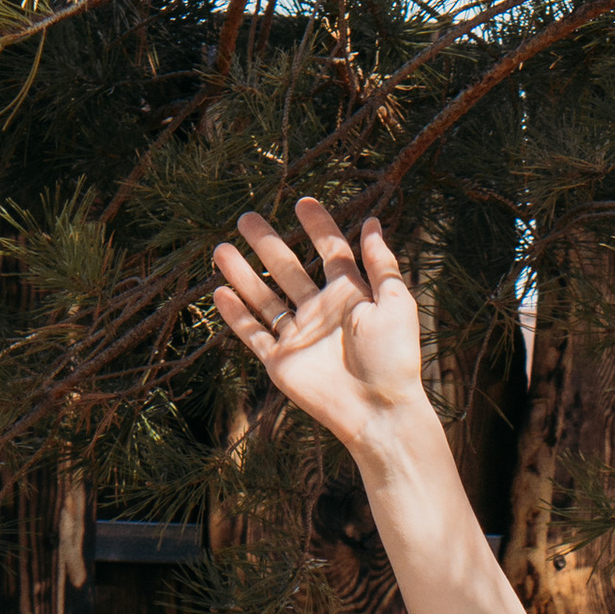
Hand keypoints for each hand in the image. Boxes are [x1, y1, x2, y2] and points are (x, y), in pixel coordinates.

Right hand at [212, 198, 429, 462]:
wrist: (379, 411)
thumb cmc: (394, 358)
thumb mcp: (395, 302)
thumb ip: (381, 263)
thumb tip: (374, 222)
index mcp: (350, 296)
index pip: (331, 252)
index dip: (319, 227)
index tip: (303, 202)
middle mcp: (321, 312)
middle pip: (289, 269)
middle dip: (268, 244)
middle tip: (246, 218)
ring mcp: (299, 337)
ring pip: (264, 298)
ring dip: (243, 274)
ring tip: (221, 248)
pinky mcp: (281, 362)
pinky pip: (253, 334)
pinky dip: (236, 315)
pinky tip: (219, 291)